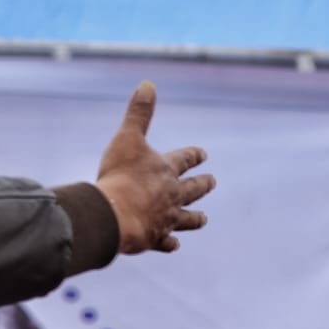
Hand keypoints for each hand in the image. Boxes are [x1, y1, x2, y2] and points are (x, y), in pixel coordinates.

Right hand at [95, 81, 216, 253]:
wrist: (116, 214)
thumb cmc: (120, 175)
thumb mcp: (127, 139)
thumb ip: (138, 113)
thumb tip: (148, 84)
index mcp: (166, 170)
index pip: (185, 159)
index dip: (194, 155)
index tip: (204, 154)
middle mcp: (172, 195)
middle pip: (193, 189)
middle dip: (203, 184)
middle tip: (213, 181)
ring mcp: (165, 218)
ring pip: (187, 218)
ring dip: (196, 218)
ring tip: (204, 219)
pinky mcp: (154, 238)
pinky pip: (165, 242)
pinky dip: (170, 243)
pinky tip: (174, 244)